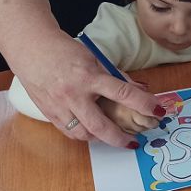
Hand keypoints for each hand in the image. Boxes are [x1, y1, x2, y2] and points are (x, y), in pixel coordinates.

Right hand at [14, 32, 163, 147]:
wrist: (32, 49)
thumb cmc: (66, 51)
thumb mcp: (95, 59)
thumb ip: (114, 77)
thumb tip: (138, 91)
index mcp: (89, 76)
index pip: (122, 93)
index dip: (143, 103)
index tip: (157, 110)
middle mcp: (73, 94)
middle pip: (100, 125)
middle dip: (119, 137)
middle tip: (133, 142)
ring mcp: (59, 106)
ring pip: (83, 134)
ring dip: (101, 139)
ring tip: (113, 137)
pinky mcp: (49, 113)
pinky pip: (69, 132)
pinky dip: (83, 135)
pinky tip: (93, 132)